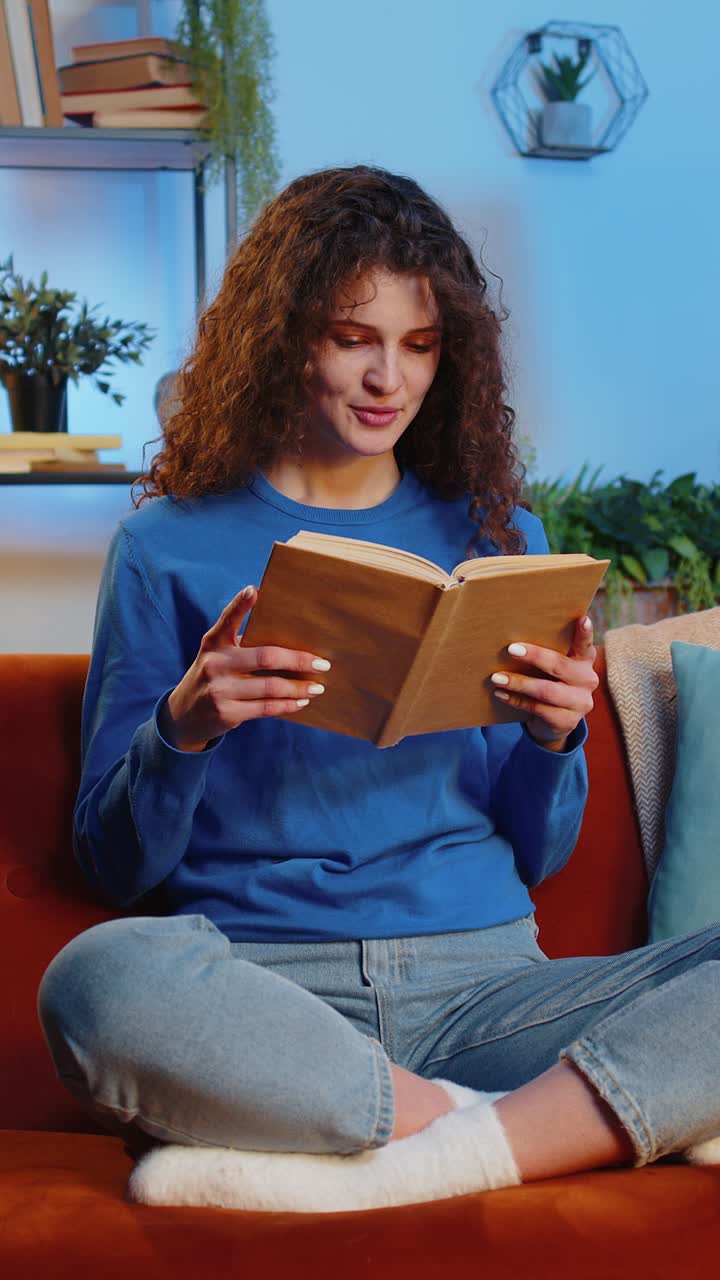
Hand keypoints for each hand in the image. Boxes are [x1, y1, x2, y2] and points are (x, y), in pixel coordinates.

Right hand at [160, 586, 330, 751]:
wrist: (184, 715)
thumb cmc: (214, 677)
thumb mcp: (218, 656)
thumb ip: (243, 646)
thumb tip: (292, 640)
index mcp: (213, 643)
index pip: (227, 619)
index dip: (240, 604)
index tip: (254, 589)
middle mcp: (215, 664)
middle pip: (266, 657)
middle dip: (299, 660)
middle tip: (322, 664)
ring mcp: (220, 690)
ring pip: (271, 687)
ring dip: (299, 688)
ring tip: (318, 687)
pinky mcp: (227, 713)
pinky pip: (266, 708)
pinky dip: (288, 704)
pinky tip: (301, 701)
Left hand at [490, 616, 597, 751]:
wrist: (553, 721)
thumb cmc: (548, 682)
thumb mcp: (552, 668)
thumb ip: (545, 653)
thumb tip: (511, 637)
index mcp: (584, 660)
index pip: (585, 644)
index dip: (585, 633)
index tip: (582, 619)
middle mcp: (587, 680)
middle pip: (560, 666)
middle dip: (534, 656)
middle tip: (510, 649)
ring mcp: (580, 703)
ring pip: (546, 691)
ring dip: (519, 683)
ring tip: (496, 678)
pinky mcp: (567, 721)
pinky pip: (538, 708)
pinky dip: (516, 700)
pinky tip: (500, 694)